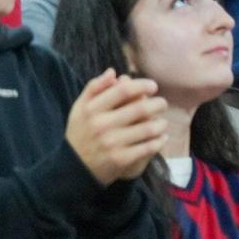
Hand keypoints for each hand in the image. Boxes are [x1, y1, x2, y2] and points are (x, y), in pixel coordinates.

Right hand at [65, 69, 167, 185]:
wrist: (76, 167)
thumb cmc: (81, 132)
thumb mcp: (80, 107)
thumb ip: (94, 87)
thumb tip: (113, 72)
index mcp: (92, 108)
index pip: (122, 91)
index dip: (142, 85)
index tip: (153, 86)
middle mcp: (103, 124)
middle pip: (139, 109)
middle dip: (157, 104)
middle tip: (162, 103)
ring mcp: (113, 143)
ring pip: (148, 129)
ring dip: (161, 124)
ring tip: (163, 122)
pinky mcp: (122, 159)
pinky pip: (148, 147)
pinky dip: (159, 141)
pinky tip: (161, 137)